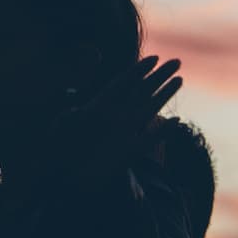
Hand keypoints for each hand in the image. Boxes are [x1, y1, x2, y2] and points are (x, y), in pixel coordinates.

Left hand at [44, 55, 183, 175]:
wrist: (62, 178)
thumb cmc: (58, 152)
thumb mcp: (60, 129)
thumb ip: (69, 118)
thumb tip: (77, 110)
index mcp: (98, 108)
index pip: (122, 84)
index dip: (137, 71)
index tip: (154, 58)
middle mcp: (114, 118)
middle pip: (140, 91)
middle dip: (158, 76)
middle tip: (176, 61)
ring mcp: (123, 134)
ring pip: (149, 109)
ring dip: (164, 94)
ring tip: (179, 80)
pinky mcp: (129, 154)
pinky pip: (150, 140)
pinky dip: (163, 131)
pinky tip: (176, 121)